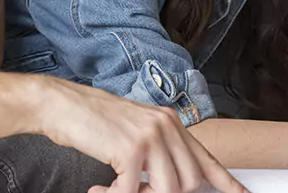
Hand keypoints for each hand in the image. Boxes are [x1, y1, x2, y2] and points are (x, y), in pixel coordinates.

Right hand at [36, 77, 245, 192]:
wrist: (61, 104)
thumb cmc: (93, 121)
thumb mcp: (135, 131)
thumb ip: (158, 151)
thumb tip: (173, 182)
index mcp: (171, 123)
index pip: (206, 159)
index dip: (226, 182)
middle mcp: (167, 126)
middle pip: (188, 183)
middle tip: (135, 190)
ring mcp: (150, 136)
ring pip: (167, 191)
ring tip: (116, 190)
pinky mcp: (130, 148)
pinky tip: (98, 190)